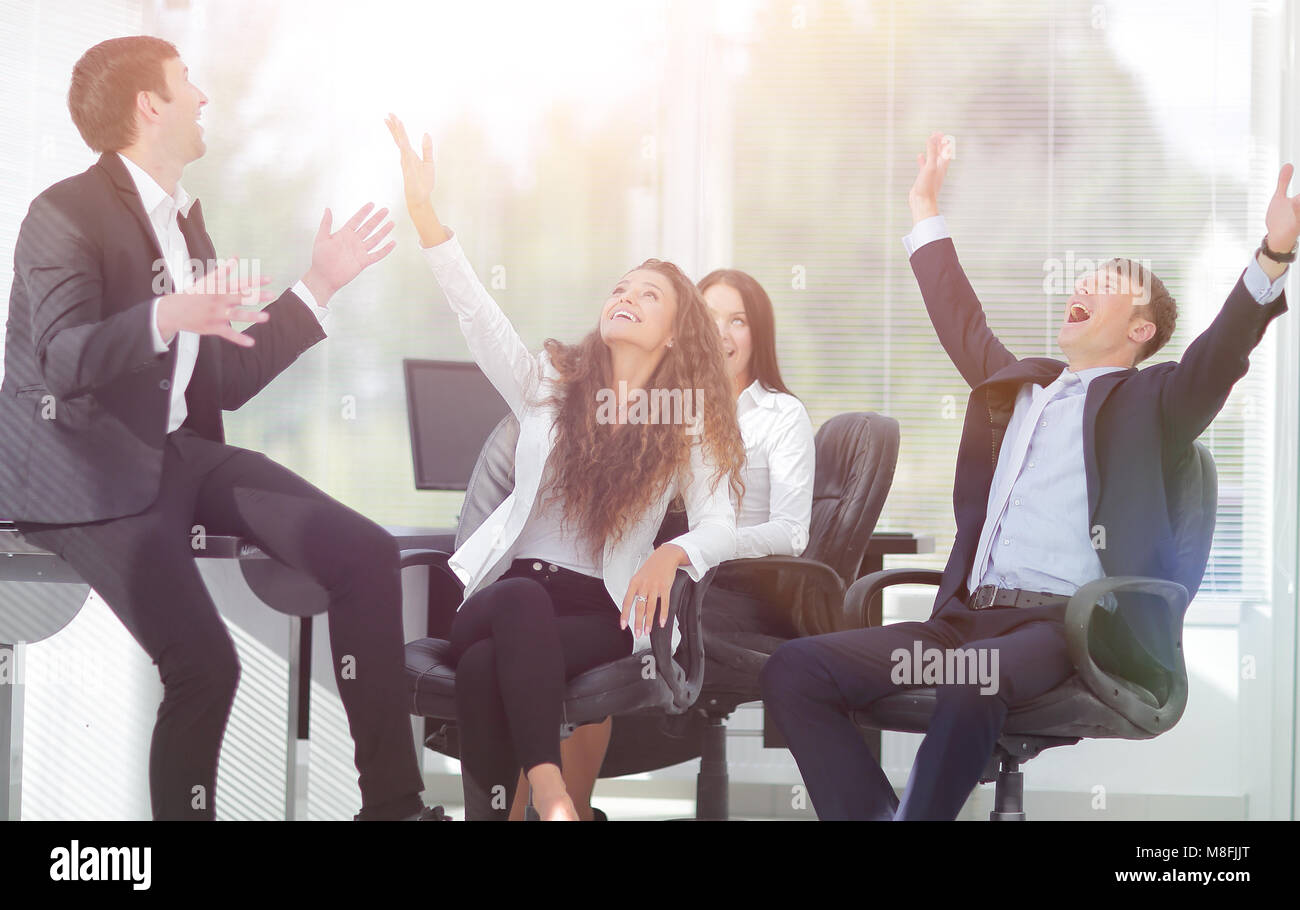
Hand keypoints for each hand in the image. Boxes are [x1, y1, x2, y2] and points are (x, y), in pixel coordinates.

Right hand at [156, 257, 272, 347]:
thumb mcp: (207, 281)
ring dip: (251, 316)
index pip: (240, 283)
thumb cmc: (193, 294)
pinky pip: (228, 334)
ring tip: (266, 317)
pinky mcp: (213, 327)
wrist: (174, 311)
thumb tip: (236, 257)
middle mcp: (219, 300)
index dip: (255, 281)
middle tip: (272, 295)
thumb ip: (224, 270)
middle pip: (240, 297)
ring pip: (236, 315)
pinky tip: (252, 342)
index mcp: (219, 288)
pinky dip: (239, 339)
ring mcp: (216, 314)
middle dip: (257, 296)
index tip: (270, 279)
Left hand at [301, 203, 395, 305]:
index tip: (372, 204)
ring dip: (383, 231)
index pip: (357, 220)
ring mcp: (360, 251)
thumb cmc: (320, 258)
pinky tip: (392, 243)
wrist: (324, 276)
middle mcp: (354, 241)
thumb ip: (326, 223)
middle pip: (368, 227)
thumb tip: (328, 209)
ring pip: (375, 239)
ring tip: (391, 223)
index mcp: (344, 234)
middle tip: (385, 210)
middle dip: (377, 218)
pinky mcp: (363, 262)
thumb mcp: (321, 238)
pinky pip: (377, 255)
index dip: (364, 212)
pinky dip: (385, 250)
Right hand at [385, 113, 448, 246]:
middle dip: (394, 126)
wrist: (420, 197)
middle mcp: (405, 156)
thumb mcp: (429, 163)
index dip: (397, 128)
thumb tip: (426, 134)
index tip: (392, 117)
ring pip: (401, 143)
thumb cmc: (424, 183)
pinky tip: (402, 138)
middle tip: (388, 114)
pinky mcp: (409, 168)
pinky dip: (403, 145)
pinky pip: (406, 154)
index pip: (401, 138)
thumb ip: (427, 149)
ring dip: (398, 132)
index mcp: (410, 155)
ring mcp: (406, 161)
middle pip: (398, 138)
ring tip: (393, 120)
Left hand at [620, 544, 686, 638]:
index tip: (623, 625)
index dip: (624, 614)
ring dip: (649, 621)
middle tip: (638, 633)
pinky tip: (662, 622)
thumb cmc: (652, 567)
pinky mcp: (665, 586)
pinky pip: (664, 603)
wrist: (666, 555)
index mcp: (634, 582)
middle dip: (638, 622)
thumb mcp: (640, 577)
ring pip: (651, 607)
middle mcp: (643, 585)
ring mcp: (655, 586)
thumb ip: (638, 591)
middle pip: (639, 607)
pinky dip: (663, 614)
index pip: (627, 601)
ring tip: (647, 631)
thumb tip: (637, 608)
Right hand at [909, 131, 952, 224]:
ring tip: (928, 141)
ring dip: (932, 150)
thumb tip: (932, 137)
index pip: (946, 150)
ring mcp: (931, 173)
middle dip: (939, 143)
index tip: (938, 133)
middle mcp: (938, 169)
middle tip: (935, 133)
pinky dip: (923, 159)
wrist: (922, 203)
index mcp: (942, 166)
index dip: (943, 141)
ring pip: (933, 158)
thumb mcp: (930, 167)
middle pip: (941, 153)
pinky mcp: (924, 178)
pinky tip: (919, 155)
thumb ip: (932, 152)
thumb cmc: (927, 187)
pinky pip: (924, 165)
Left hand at [1263, 163, 1298, 266]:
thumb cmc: (1280, 218)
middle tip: (1297, 194)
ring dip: (1299, 202)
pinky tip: (1295, 201)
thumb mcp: (1279, 198)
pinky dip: (1298, 209)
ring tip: (1297, 197)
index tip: (1297, 192)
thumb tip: (1288, 165)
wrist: (1277, 239)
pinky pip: (1299, 220)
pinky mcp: (1296, 226)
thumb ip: (1283, 182)